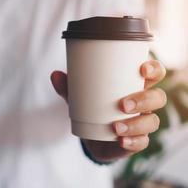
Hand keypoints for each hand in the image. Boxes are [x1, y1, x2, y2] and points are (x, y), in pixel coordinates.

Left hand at [50, 60, 166, 161]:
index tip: (142, 70)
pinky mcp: (136, 141)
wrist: (90, 134)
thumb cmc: (90, 107)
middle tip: (123, 104)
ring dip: (137, 124)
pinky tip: (121, 141)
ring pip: (152, 122)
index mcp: (133, 85)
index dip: (154, 69)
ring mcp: (141, 122)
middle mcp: (143, 104)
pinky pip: (142, 142)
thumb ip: (67, 87)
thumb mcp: (79, 96)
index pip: (154, 74)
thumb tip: (54, 75)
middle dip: (144, 100)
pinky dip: (133, 142)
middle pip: (157, 98)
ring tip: (116, 127)